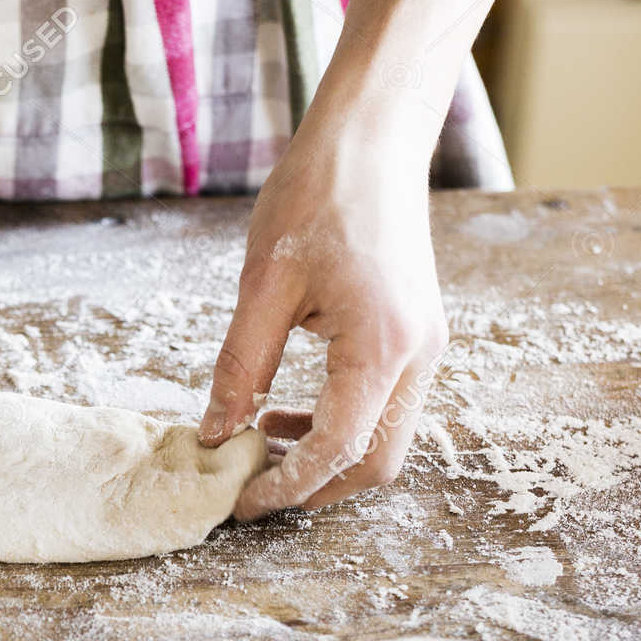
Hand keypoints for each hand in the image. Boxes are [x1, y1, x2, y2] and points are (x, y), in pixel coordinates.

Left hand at [200, 109, 447, 520]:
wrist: (373, 139)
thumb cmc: (317, 195)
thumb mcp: (263, 285)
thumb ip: (241, 367)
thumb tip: (216, 434)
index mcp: (382, 345)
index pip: (339, 449)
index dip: (288, 486)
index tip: (241, 501)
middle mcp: (417, 356)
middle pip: (377, 462)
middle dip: (316, 487)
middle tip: (252, 486)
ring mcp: (424, 348)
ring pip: (386, 439)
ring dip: (328, 457)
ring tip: (263, 443)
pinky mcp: (416, 337)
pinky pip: (385, 406)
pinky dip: (341, 424)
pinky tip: (289, 411)